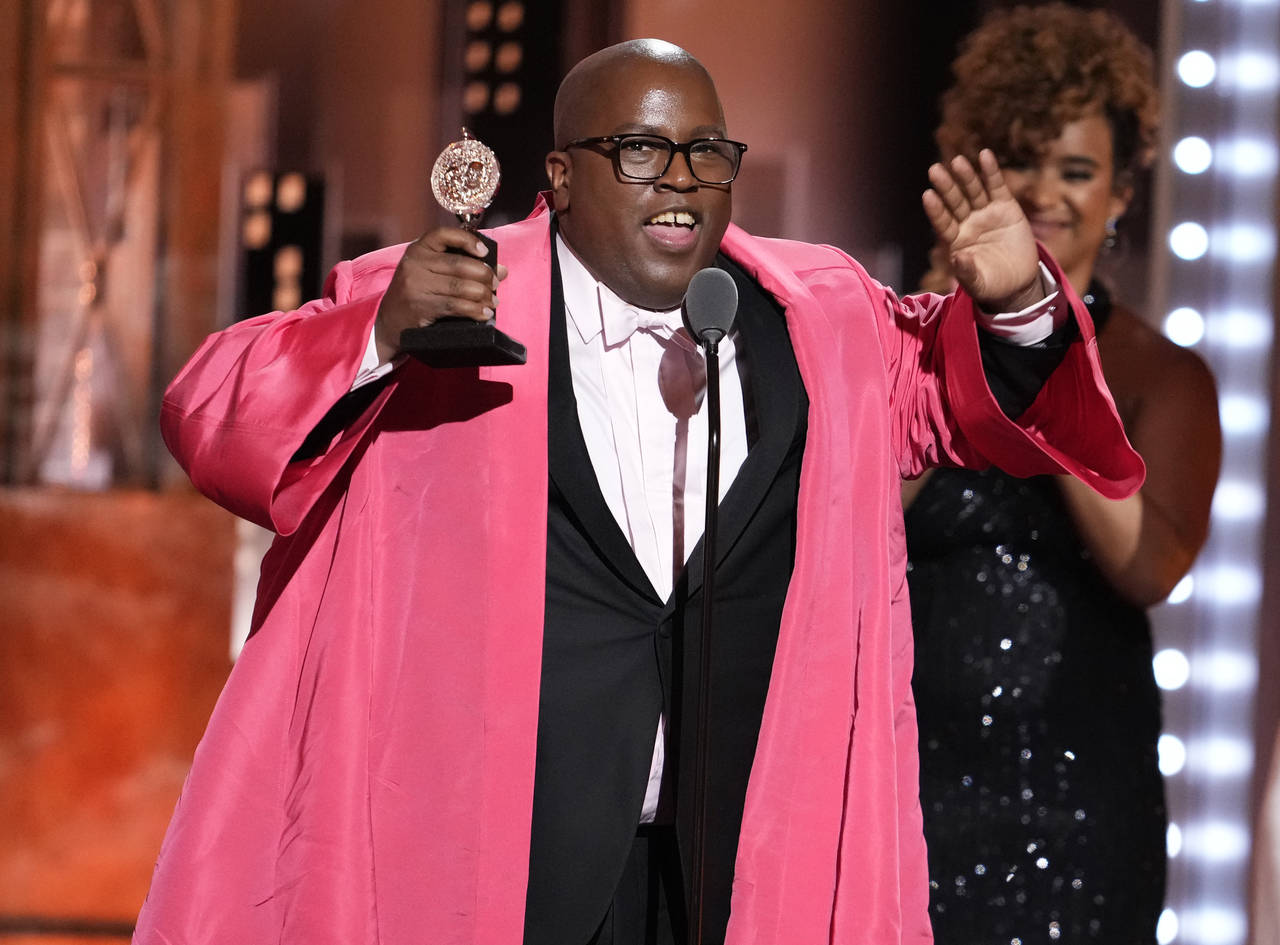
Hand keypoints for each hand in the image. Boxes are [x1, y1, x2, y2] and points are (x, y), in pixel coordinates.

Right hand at [375, 227, 508, 360]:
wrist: (389, 321)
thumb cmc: (417, 292)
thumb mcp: (431, 272)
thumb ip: (463, 266)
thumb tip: (502, 269)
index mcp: (418, 249)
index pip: (443, 234)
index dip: (467, 240)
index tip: (484, 252)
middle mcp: (415, 264)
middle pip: (459, 265)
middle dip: (484, 275)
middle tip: (495, 283)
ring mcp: (416, 285)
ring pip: (460, 287)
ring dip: (483, 295)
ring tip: (493, 301)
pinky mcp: (421, 306)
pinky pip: (455, 306)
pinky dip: (474, 310)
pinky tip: (484, 313)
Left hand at [922, 150, 1041, 311]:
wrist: (1018, 282)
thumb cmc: (992, 285)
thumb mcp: (978, 284)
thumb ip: (967, 272)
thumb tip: (958, 257)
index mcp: (956, 240)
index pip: (943, 222)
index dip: (936, 210)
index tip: (928, 195)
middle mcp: (967, 223)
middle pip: (955, 202)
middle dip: (946, 187)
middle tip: (934, 170)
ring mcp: (985, 213)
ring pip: (973, 191)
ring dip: (966, 176)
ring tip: (957, 161)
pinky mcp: (1006, 206)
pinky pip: (996, 186)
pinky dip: (991, 171)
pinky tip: (985, 155)